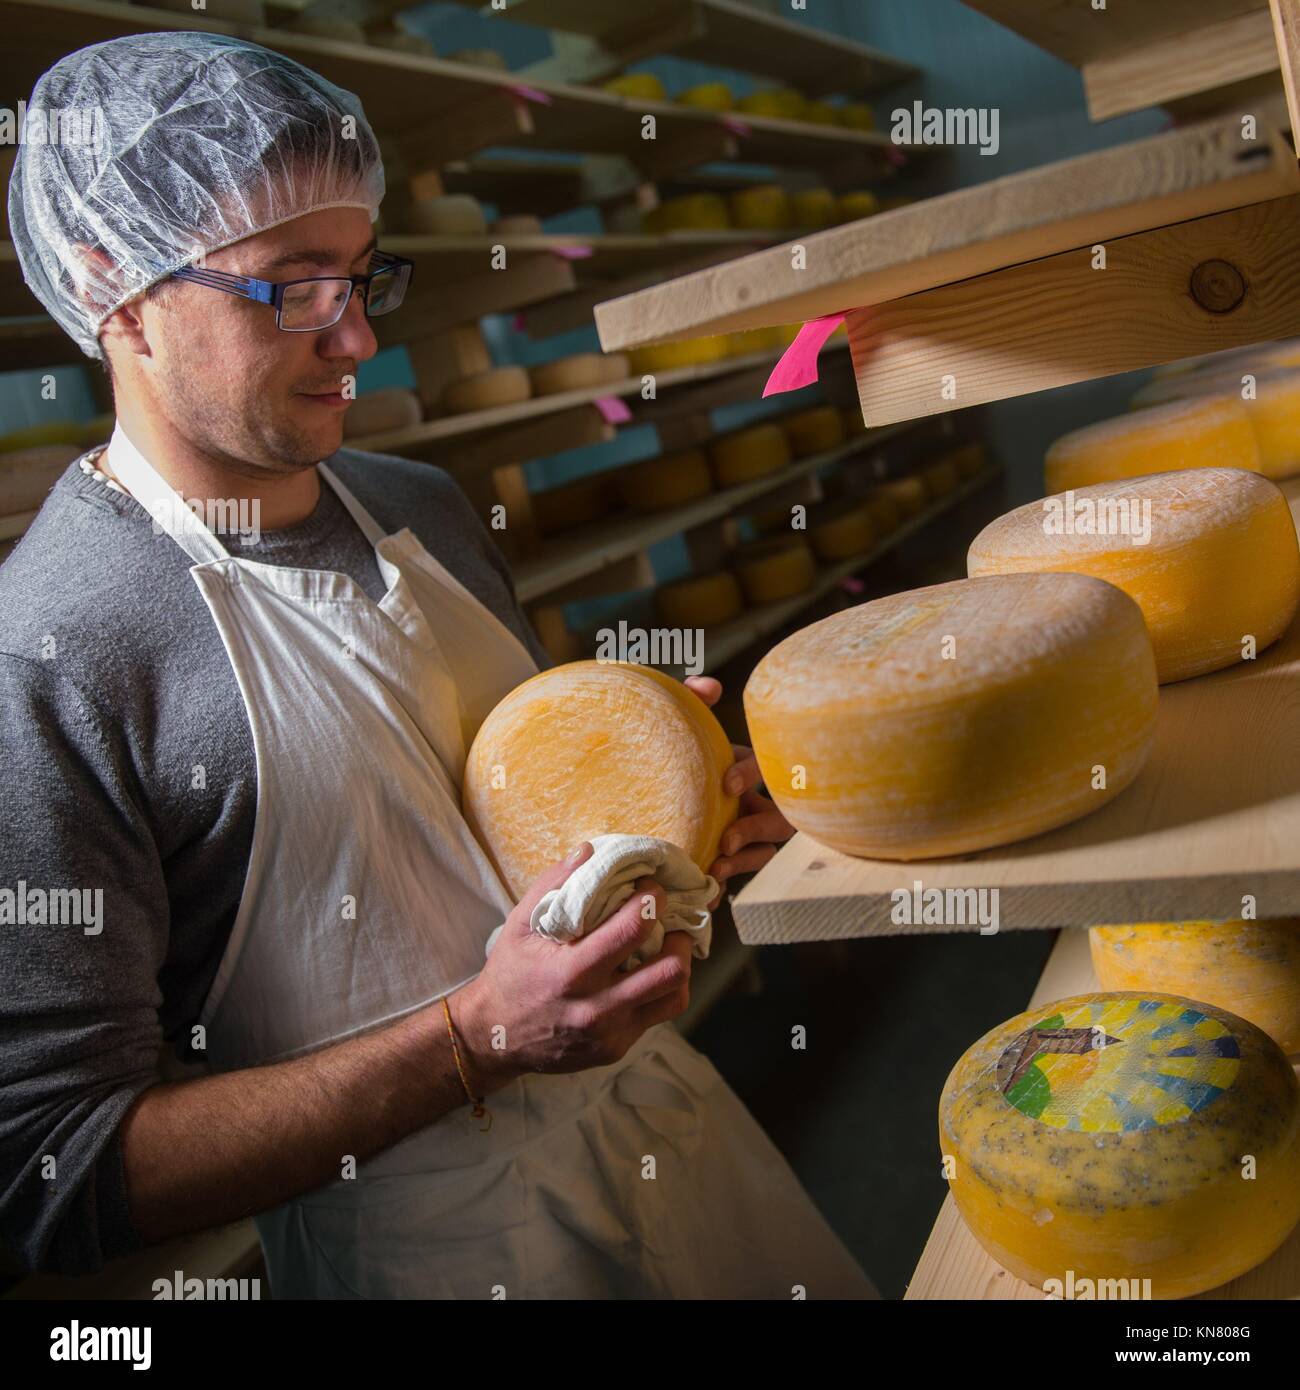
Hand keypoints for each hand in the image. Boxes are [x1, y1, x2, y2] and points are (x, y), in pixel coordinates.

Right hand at [458, 843, 692, 1078]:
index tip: (651, 887)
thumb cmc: (510, 973)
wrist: (495, 1038)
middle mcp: (596, 1006)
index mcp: (571, 971)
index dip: (652, 900)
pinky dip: (663, 990)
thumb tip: (589, 850)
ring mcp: (610, 1032)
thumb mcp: (519, 925)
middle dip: (679, 936)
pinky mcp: (616, 1048)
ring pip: (675, 996)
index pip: (633, 929)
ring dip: (680, 965)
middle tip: (670, 920)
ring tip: (669, 946)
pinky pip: (659, 1015)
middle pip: (669, 969)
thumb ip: (553, 884)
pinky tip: (650, 973)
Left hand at [681, 675, 796, 910]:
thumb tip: (711, 686)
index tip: (726, 784)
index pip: (764, 766)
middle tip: (725, 840)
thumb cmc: (672, 753)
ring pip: (767, 851)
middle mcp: (755, 801)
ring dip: (746, 860)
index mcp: (747, 767)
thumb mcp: (680, 722)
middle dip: (756, 829)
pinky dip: (730, 881)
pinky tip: (707, 888)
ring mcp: (748, 834)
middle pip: (780, 818)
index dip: (751, 774)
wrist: (634, 796)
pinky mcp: (732, 860)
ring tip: (715, 868)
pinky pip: (742, 875)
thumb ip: (693, 697)